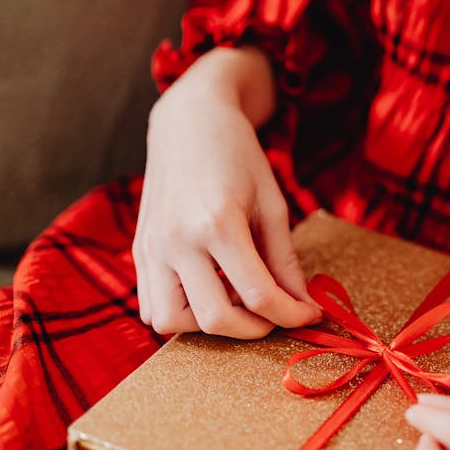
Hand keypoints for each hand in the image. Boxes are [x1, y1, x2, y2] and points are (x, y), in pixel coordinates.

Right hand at [133, 50, 320, 338]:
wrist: (190, 121)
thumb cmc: (238, 156)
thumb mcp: (272, 202)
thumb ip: (284, 259)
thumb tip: (301, 304)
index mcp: (218, 222)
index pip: (258, 294)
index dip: (291, 314)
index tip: (309, 315)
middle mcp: (178, 239)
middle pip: (214, 318)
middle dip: (253, 329)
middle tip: (274, 315)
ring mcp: (152, 246)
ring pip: (170, 321)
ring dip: (207, 325)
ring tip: (235, 301)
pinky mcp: (140, 249)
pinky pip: (151, 305)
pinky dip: (179, 313)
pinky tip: (207, 291)